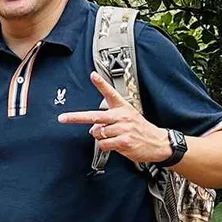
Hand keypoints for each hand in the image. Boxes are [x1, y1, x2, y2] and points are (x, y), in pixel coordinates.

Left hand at [57, 72, 172, 163]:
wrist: (158, 143)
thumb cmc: (141, 130)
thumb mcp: (128, 117)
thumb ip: (109, 120)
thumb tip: (92, 128)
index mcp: (122, 107)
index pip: (110, 93)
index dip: (101, 84)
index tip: (93, 75)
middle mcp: (121, 116)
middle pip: (94, 116)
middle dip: (76, 118)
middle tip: (62, 118)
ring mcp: (123, 129)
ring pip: (97, 133)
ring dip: (100, 137)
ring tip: (113, 137)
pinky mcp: (123, 142)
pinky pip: (103, 144)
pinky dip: (105, 146)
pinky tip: (116, 144)